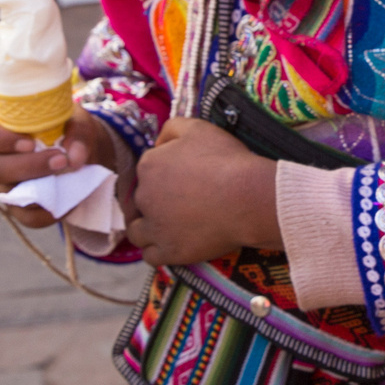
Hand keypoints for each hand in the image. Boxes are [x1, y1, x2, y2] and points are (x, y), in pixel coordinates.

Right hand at [0, 108, 127, 229]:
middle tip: (60, 161)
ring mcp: (5, 185)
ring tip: (69, 178)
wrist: (83, 154)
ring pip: (7, 196)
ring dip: (40, 190)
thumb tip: (73, 157)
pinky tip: (70, 200)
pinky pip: (28, 217)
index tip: (29, 143)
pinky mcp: (20, 207)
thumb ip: (77, 133)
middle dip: (26, 167)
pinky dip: (50, 211)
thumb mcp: (77, 121)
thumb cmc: (70, 129)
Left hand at [124, 117, 282, 266]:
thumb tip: (159, 142)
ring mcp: (155, 227)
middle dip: (155, 201)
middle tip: (180, 203)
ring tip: (167, 227)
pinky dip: (158, 251)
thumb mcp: (198, 128)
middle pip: (140, 200)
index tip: (181, 180)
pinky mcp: (169, 251)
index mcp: (148, 166)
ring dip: (148, 229)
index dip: (162, 175)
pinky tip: (171, 244)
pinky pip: (150, 256)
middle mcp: (144, 197)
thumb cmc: (226, 160)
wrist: (247, 196)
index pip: (146, 171)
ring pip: (137, 231)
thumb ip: (171, 128)